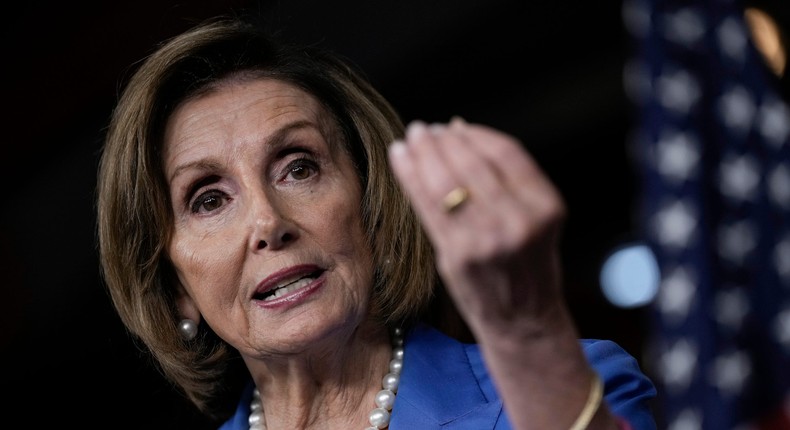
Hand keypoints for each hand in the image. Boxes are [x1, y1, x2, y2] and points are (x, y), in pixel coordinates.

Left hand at [387, 117, 568, 335]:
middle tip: (424, 129)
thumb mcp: (535, 218)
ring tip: (412, 138)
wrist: (522, 320)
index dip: (475, 134)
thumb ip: (504, 179)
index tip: (454, 126)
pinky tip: (400, 157)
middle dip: (443, 140)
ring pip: (446, 181)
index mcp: (545, 205)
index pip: (506, 152)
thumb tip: (459, 128)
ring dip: (424, 153)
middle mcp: (519, 220)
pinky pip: (427, 205)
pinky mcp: (457, 255)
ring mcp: (487, 239)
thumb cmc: (526, 264)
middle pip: (472, 163)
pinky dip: (409, 176)